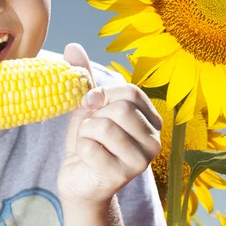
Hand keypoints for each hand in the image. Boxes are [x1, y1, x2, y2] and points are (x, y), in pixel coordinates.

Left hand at [57, 43, 162, 209]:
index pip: (132, 93)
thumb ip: (84, 76)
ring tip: (89, 144)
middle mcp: (154, 141)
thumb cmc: (89, 141)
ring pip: (104, 127)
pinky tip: (87, 159)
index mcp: (150, 120)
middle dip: (94, 117)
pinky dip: (80, 149)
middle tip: (91, 130)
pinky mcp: (122, 176)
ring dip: (85, 133)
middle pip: (120, 109)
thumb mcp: (88, 106)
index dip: (104, 93)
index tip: (88, 102)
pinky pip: (91, 148)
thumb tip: (72, 45)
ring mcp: (141, 161)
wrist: (79, 180)